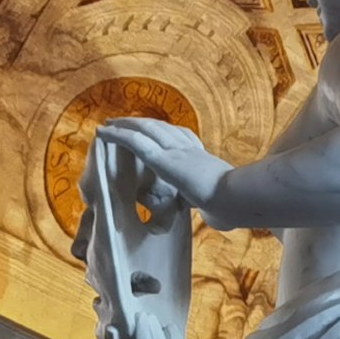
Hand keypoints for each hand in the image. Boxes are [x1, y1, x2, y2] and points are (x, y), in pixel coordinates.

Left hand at [101, 117, 229, 224]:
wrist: (235, 198)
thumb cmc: (232, 205)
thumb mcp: (220, 202)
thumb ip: (213, 206)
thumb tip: (216, 217)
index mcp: (202, 157)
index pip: (184, 137)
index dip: (167, 132)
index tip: (158, 131)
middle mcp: (189, 148)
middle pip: (161, 127)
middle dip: (142, 122)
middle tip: (124, 120)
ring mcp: (176, 150)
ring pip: (146, 129)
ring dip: (126, 124)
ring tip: (110, 123)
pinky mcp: (163, 159)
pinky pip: (135, 142)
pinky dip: (117, 135)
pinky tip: (104, 132)